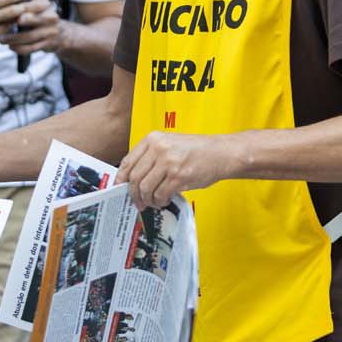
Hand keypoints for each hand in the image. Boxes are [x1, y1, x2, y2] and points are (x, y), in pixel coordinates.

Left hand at [1, 0, 61, 57]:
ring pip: (29, 37)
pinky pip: (32, 48)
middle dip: (13, 25)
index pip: (28, 6)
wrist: (60, 33)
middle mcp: (51, 16)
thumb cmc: (39, 16)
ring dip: (13, 40)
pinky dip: (20, 48)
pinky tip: (11, 47)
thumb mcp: (34, 6)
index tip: (1, 15)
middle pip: (29, 21)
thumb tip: (2, 8)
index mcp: (45, 4)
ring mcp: (51, 31)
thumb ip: (21, 5)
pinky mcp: (49, 44)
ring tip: (1, 40)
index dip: (14, 11)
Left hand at [117, 132, 233, 208]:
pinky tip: (165, 200)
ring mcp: (169, 162)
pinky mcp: (179, 176)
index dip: (121, 179)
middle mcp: (159, 149)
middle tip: (138, 202)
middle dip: (134, 194)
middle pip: (135, 177)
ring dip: (148, 200)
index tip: (119, 188)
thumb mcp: (170, 144)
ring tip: (154, 202)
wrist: (222, 153)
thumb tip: (134, 178)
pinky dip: (160, 201)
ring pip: (146, 188)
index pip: (128, 161)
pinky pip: (161, 194)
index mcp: (154, 139)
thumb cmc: (198, 150)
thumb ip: (152, 156)